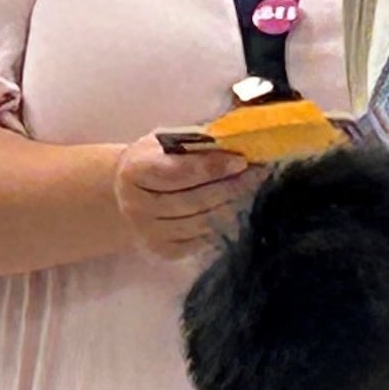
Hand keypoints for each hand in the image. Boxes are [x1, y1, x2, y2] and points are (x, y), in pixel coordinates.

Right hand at [113, 134, 254, 260]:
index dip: (211, 167)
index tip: (241, 160)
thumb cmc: (156, 160)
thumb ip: (196, 141)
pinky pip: (202, 239)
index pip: (178, 172)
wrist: (130, 194)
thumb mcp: (166, 141)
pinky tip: (236, 207)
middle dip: (231, 186)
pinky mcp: (164, 250)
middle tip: (258, 174)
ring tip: (252, 188)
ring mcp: (149, 233)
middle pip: (194, 200)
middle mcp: (136, 206)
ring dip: (232, 205)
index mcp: (134, 171)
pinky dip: (223, 223)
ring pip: (202, 222)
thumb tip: (235, 139)